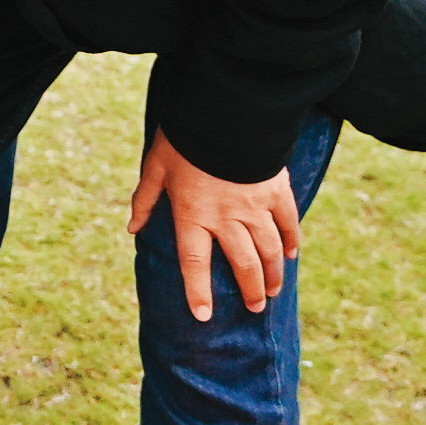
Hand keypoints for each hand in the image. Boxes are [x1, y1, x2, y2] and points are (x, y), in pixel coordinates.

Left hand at [127, 124, 304, 320]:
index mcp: (193, 213)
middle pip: (242, 264)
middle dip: (249, 290)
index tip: (203, 316)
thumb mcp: (156, 165)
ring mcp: (254, 205)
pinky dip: (291, 240)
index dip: (198, 291)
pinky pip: (287, 222)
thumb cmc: (185, 136)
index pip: (194, 263)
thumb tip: (133, 227)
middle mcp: (226, 216)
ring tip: (273, 292)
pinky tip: (292, 255)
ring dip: (272, 274)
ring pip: (268, 250)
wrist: (224, 108)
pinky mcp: (276, 190)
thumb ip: (145, 199)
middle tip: (254, 309)